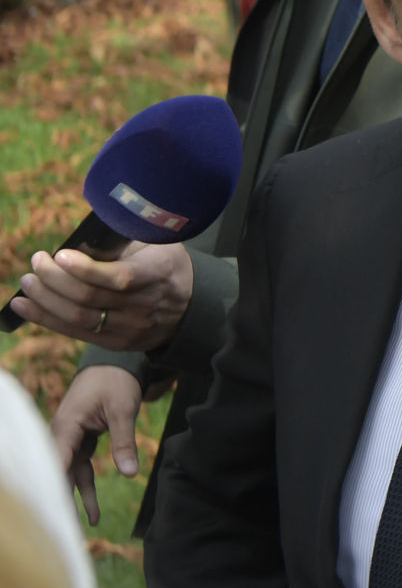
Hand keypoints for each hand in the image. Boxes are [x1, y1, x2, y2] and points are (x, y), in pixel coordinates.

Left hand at [10, 241, 193, 350]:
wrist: (189, 305)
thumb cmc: (166, 265)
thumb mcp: (156, 245)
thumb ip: (123, 245)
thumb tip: (80, 244)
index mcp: (156, 274)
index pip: (118, 278)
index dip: (85, 269)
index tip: (59, 255)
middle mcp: (143, 306)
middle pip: (90, 299)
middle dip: (54, 281)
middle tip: (36, 262)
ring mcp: (130, 328)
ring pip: (78, 318)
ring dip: (45, 300)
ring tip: (27, 283)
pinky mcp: (117, 343)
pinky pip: (77, 333)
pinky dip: (47, 319)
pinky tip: (26, 306)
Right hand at [49, 365, 142, 525]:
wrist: (117, 362)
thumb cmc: (116, 381)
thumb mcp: (123, 410)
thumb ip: (124, 442)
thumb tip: (130, 474)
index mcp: (66, 427)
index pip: (54, 463)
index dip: (52, 488)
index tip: (52, 514)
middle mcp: (61, 435)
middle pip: (57, 473)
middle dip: (59, 501)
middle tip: (63, 532)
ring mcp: (69, 438)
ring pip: (67, 474)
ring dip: (75, 499)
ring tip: (84, 530)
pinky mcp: (80, 440)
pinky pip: (79, 468)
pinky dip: (85, 487)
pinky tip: (93, 512)